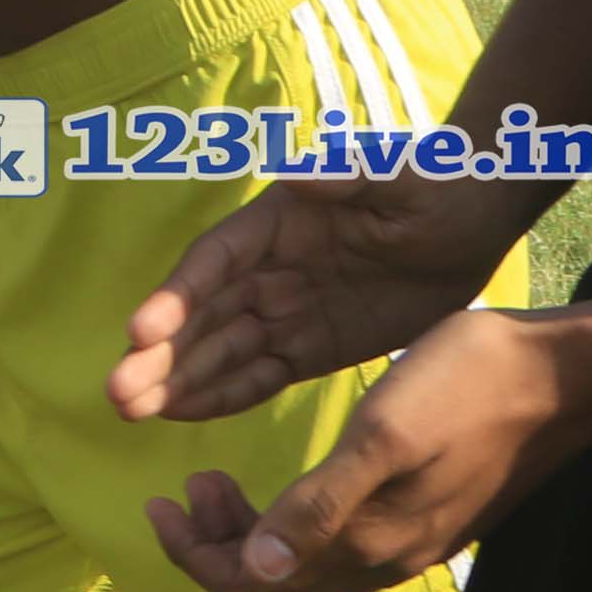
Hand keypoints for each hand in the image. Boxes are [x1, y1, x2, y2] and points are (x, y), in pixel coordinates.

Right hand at [111, 165, 556, 426]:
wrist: (474, 222)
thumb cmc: (431, 184)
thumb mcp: (395, 177)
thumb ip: (347, 178)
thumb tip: (296, 175)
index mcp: (273, 223)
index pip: (213, 263)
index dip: (174, 298)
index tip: (139, 332)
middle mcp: (267, 268)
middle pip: (202, 316)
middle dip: (159, 356)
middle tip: (117, 393)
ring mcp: (286, 310)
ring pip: (221, 352)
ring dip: (177, 382)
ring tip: (132, 414)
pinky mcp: (311, 347)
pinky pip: (259, 376)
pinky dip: (223, 395)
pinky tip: (182, 415)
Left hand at [145, 302, 588, 591]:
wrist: (564, 379)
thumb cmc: (468, 386)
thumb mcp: (381, 434)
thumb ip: (317, 508)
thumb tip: (253, 570)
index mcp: (364, 543)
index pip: (250, 589)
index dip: (194, 556)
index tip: (161, 500)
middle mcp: (382, 561)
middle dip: (214, 552)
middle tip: (190, 488)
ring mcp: (408, 546)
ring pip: (302, 577)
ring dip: (249, 539)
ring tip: (220, 480)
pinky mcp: (426, 524)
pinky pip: (337, 553)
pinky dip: (290, 527)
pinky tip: (287, 482)